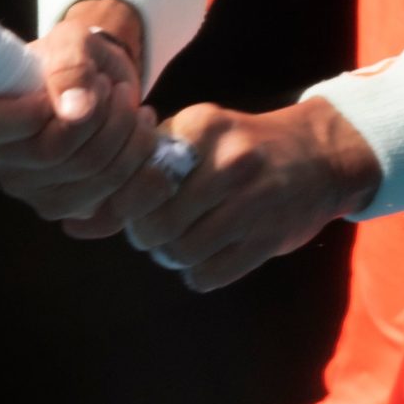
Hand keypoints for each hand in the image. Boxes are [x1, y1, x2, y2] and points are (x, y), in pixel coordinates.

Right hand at [0, 0, 158, 233]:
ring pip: (88, 176)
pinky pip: (109, 198)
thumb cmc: (73, 59)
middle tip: (117, 89)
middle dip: (102, 116)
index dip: (45, 108)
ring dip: (126, 135)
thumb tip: (76, 111)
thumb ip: (70, 67)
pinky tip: (138, 133)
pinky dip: (136, 161)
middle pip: (52, 154)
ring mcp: (24, 188)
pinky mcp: (60, 207)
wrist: (98, 84)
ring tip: (130, 105)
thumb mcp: (72, 41)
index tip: (83, 82)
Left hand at [110, 98, 381, 291]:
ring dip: (174, 257)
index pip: (139, 181)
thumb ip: (149, 162)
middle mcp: (229, 161)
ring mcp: (254, 201)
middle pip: (156, 223)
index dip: (127, 206)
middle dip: (148, 236)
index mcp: (202, 128)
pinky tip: (208, 259)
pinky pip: (211, 274)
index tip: (135, 209)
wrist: (320, 156)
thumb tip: (82, 218)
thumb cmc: (242, 148)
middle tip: (156, 233)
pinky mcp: (270, 237)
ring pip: (181, 252)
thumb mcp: (201, 133)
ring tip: (182, 245)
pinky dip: (200, 274)